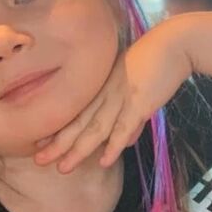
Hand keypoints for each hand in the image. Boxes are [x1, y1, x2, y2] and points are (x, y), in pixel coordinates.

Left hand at [34, 20, 191, 172]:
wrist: (175, 44)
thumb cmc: (156, 62)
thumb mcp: (136, 88)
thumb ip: (131, 117)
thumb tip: (126, 142)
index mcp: (102, 88)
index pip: (75, 112)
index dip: (56, 128)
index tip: (37, 142)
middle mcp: (105, 94)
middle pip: (78, 123)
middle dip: (58, 144)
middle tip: (38, 160)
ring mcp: (120, 98)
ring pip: (95, 129)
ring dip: (78, 150)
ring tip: (63, 168)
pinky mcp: (139, 102)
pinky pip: (124, 127)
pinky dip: (114, 146)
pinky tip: (103, 161)